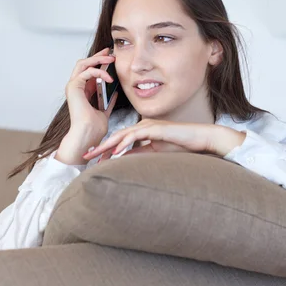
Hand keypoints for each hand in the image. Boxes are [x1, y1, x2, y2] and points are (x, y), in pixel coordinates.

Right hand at [56, 48, 118, 164]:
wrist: (87, 135)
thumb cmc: (93, 128)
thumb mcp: (104, 112)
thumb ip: (107, 102)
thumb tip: (114, 95)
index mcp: (81, 92)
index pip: (88, 71)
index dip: (98, 63)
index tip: (110, 59)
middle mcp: (75, 87)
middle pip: (84, 63)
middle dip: (97, 56)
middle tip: (109, 53)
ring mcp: (73, 86)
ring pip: (83, 63)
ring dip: (98, 59)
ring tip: (110, 59)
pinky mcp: (74, 87)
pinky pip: (87, 71)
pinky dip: (99, 72)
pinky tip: (108, 77)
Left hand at [82, 119, 232, 161]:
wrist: (200, 138)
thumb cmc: (181, 145)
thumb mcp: (155, 152)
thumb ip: (140, 153)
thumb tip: (123, 160)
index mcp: (142, 130)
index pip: (119, 140)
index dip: (105, 149)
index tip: (93, 159)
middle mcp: (142, 126)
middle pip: (116, 136)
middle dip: (100, 147)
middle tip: (86, 156)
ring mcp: (148, 126)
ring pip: (122, 135)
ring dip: (108, 145)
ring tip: (95, 155)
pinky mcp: (155, 129)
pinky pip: (135, 136)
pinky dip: (124, 143)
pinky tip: (115, 152)